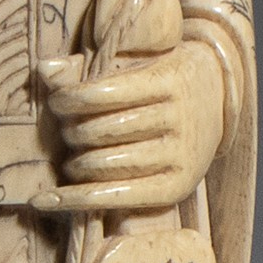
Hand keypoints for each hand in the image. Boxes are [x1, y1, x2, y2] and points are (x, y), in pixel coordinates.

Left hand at [38, 0, 227, 217]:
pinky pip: (116, 197)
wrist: (219, 98)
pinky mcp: (177, 187)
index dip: (68, 99)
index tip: (57, 102)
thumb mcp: (136, 62)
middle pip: (100, 132)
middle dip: (71, 133)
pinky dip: (76, 200)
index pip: (102, 94)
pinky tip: (46, 200)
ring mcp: (181, 155)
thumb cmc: (163, 76)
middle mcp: (180, 118)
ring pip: (104, 164)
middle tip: (67, 131)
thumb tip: (43, 69)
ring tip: (72, 160)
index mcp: (170, 80)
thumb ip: (86, 68)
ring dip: (74, 165)